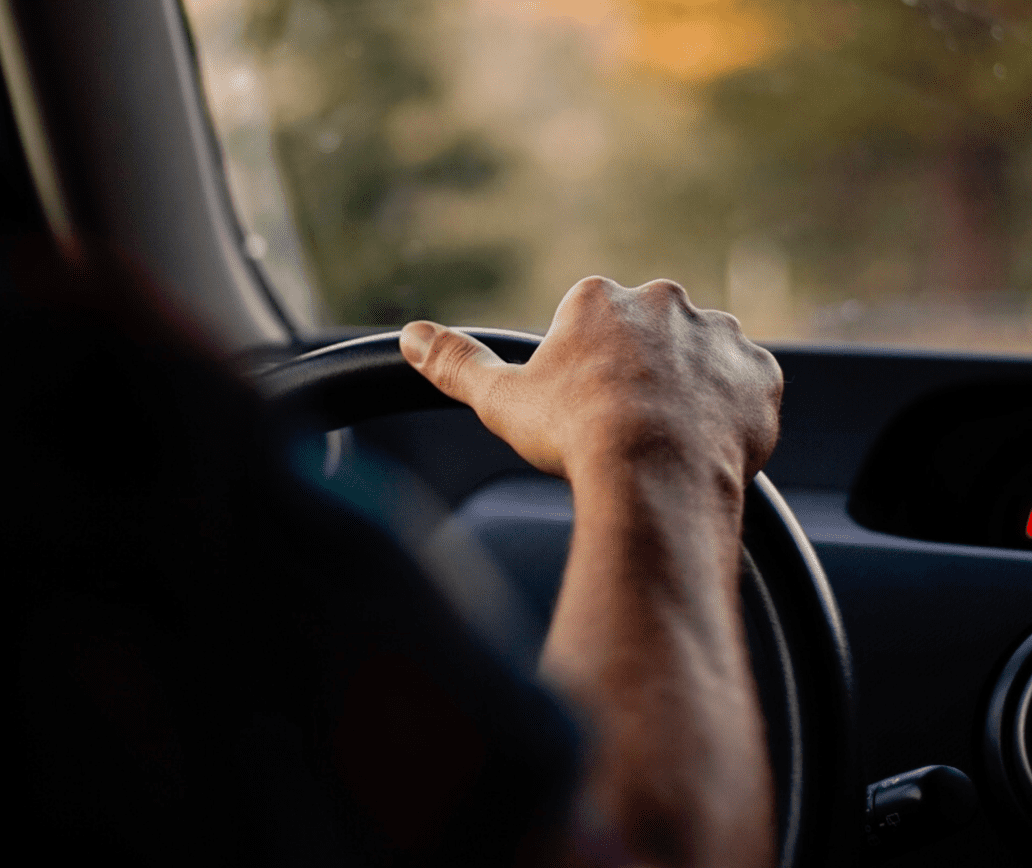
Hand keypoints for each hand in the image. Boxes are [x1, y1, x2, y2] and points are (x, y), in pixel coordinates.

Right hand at [399, 276, 782, 486]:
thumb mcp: (501, 399)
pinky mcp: (760, 374)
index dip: (585, 371)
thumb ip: (455, 362)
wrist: (654, 475)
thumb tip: (410, 336)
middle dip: (640, 375)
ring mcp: (720, 335)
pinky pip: (747, 388)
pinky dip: (732, 413)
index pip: (591, 323)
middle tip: (627, 428)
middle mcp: (666, 302)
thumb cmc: (574, 434)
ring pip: (701, 360)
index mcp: (602, 298)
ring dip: (688, 390)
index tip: (585, 409)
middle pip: (649, 337)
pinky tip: (707, 445)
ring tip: (667, 443)